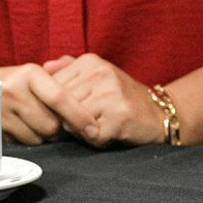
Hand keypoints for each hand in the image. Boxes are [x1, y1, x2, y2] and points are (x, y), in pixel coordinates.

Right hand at [0, 62, 97, 145]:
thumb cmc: (19, 81)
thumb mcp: (38, 72)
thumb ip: (65, 74)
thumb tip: (91, 86)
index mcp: (29, 74)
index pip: (59, 98)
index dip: (79, 116)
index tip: (93, 129)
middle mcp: (13, 90)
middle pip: (51, 124)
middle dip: (62, 129)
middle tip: (64, 124)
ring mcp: (0, 112)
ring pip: (38, 138)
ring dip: (46, 136)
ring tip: (42, 123)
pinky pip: (23, 144)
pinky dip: (31, 140)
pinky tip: (28, 128)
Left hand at [44, 53, 163, 146]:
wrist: (158, 115)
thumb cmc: (120, 98)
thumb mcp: (96, 76)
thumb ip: (69, 69)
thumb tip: (44, 67)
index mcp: (90, 61)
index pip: (51, 88)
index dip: (57, 106)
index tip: (74, 109)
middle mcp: (100, 73)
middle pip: (59, 106)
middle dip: (67, 119)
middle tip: (89, 119)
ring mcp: (111, 93)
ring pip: (70, 121)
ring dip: (81, 131)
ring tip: (99, 124)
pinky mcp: (119, 116)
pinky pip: (89, 136)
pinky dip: (96, 141)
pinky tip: (109, 132)